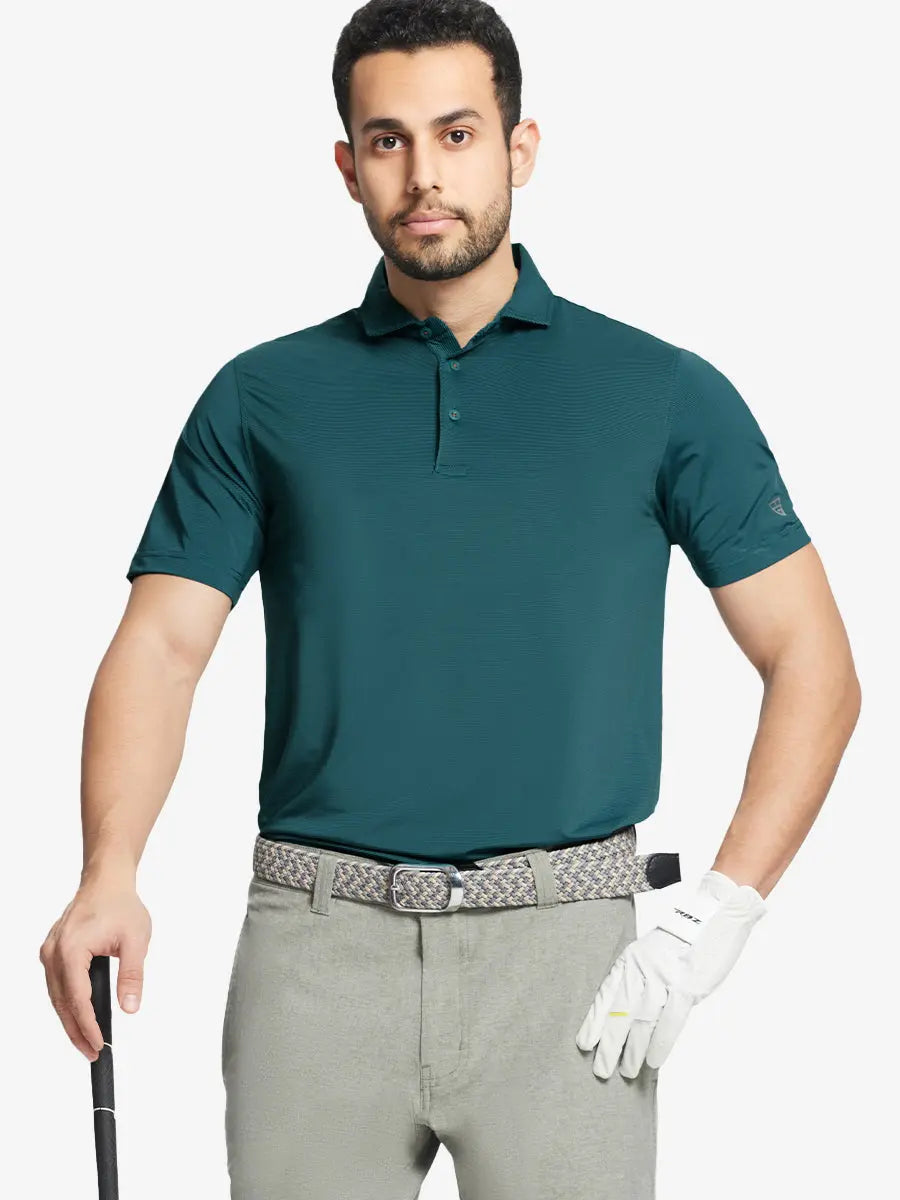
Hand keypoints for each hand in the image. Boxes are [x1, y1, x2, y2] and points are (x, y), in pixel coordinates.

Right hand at [38, 875, 151, 1060]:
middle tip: (93, 1054)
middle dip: (76, 1031)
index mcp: (71, 949)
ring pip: (56, 996)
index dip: (88, 1026)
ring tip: (87, 1042)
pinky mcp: (53, 951)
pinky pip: (56, 984)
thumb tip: (130, 1007)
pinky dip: (66, 1003)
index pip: (77, 998)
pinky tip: (78, 1016)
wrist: (106, 880)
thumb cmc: (121, 904)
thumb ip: (132, 975)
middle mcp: (54, 952)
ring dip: (70, 1020)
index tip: (100, 1045)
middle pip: (61, 1002)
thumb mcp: (136, 940)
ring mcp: (50, 951)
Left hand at [575, 870, 766, 1077]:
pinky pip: (670, 1022)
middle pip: (620, 1012)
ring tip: (626, 1071)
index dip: (595, 1021)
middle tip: (600, 1069)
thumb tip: (629, 1016)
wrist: (715, 915)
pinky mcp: (687, 986)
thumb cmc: (683, 940)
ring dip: (633, 1050)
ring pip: (642, 1021)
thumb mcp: (652, 953)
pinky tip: (653, 1062)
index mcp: (631, 959)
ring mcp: (664, 977)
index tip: (584, 1044)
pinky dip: (660, 1045)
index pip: (607, 994)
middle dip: (609, 1044)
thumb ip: (640, 978)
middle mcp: (643, 968)